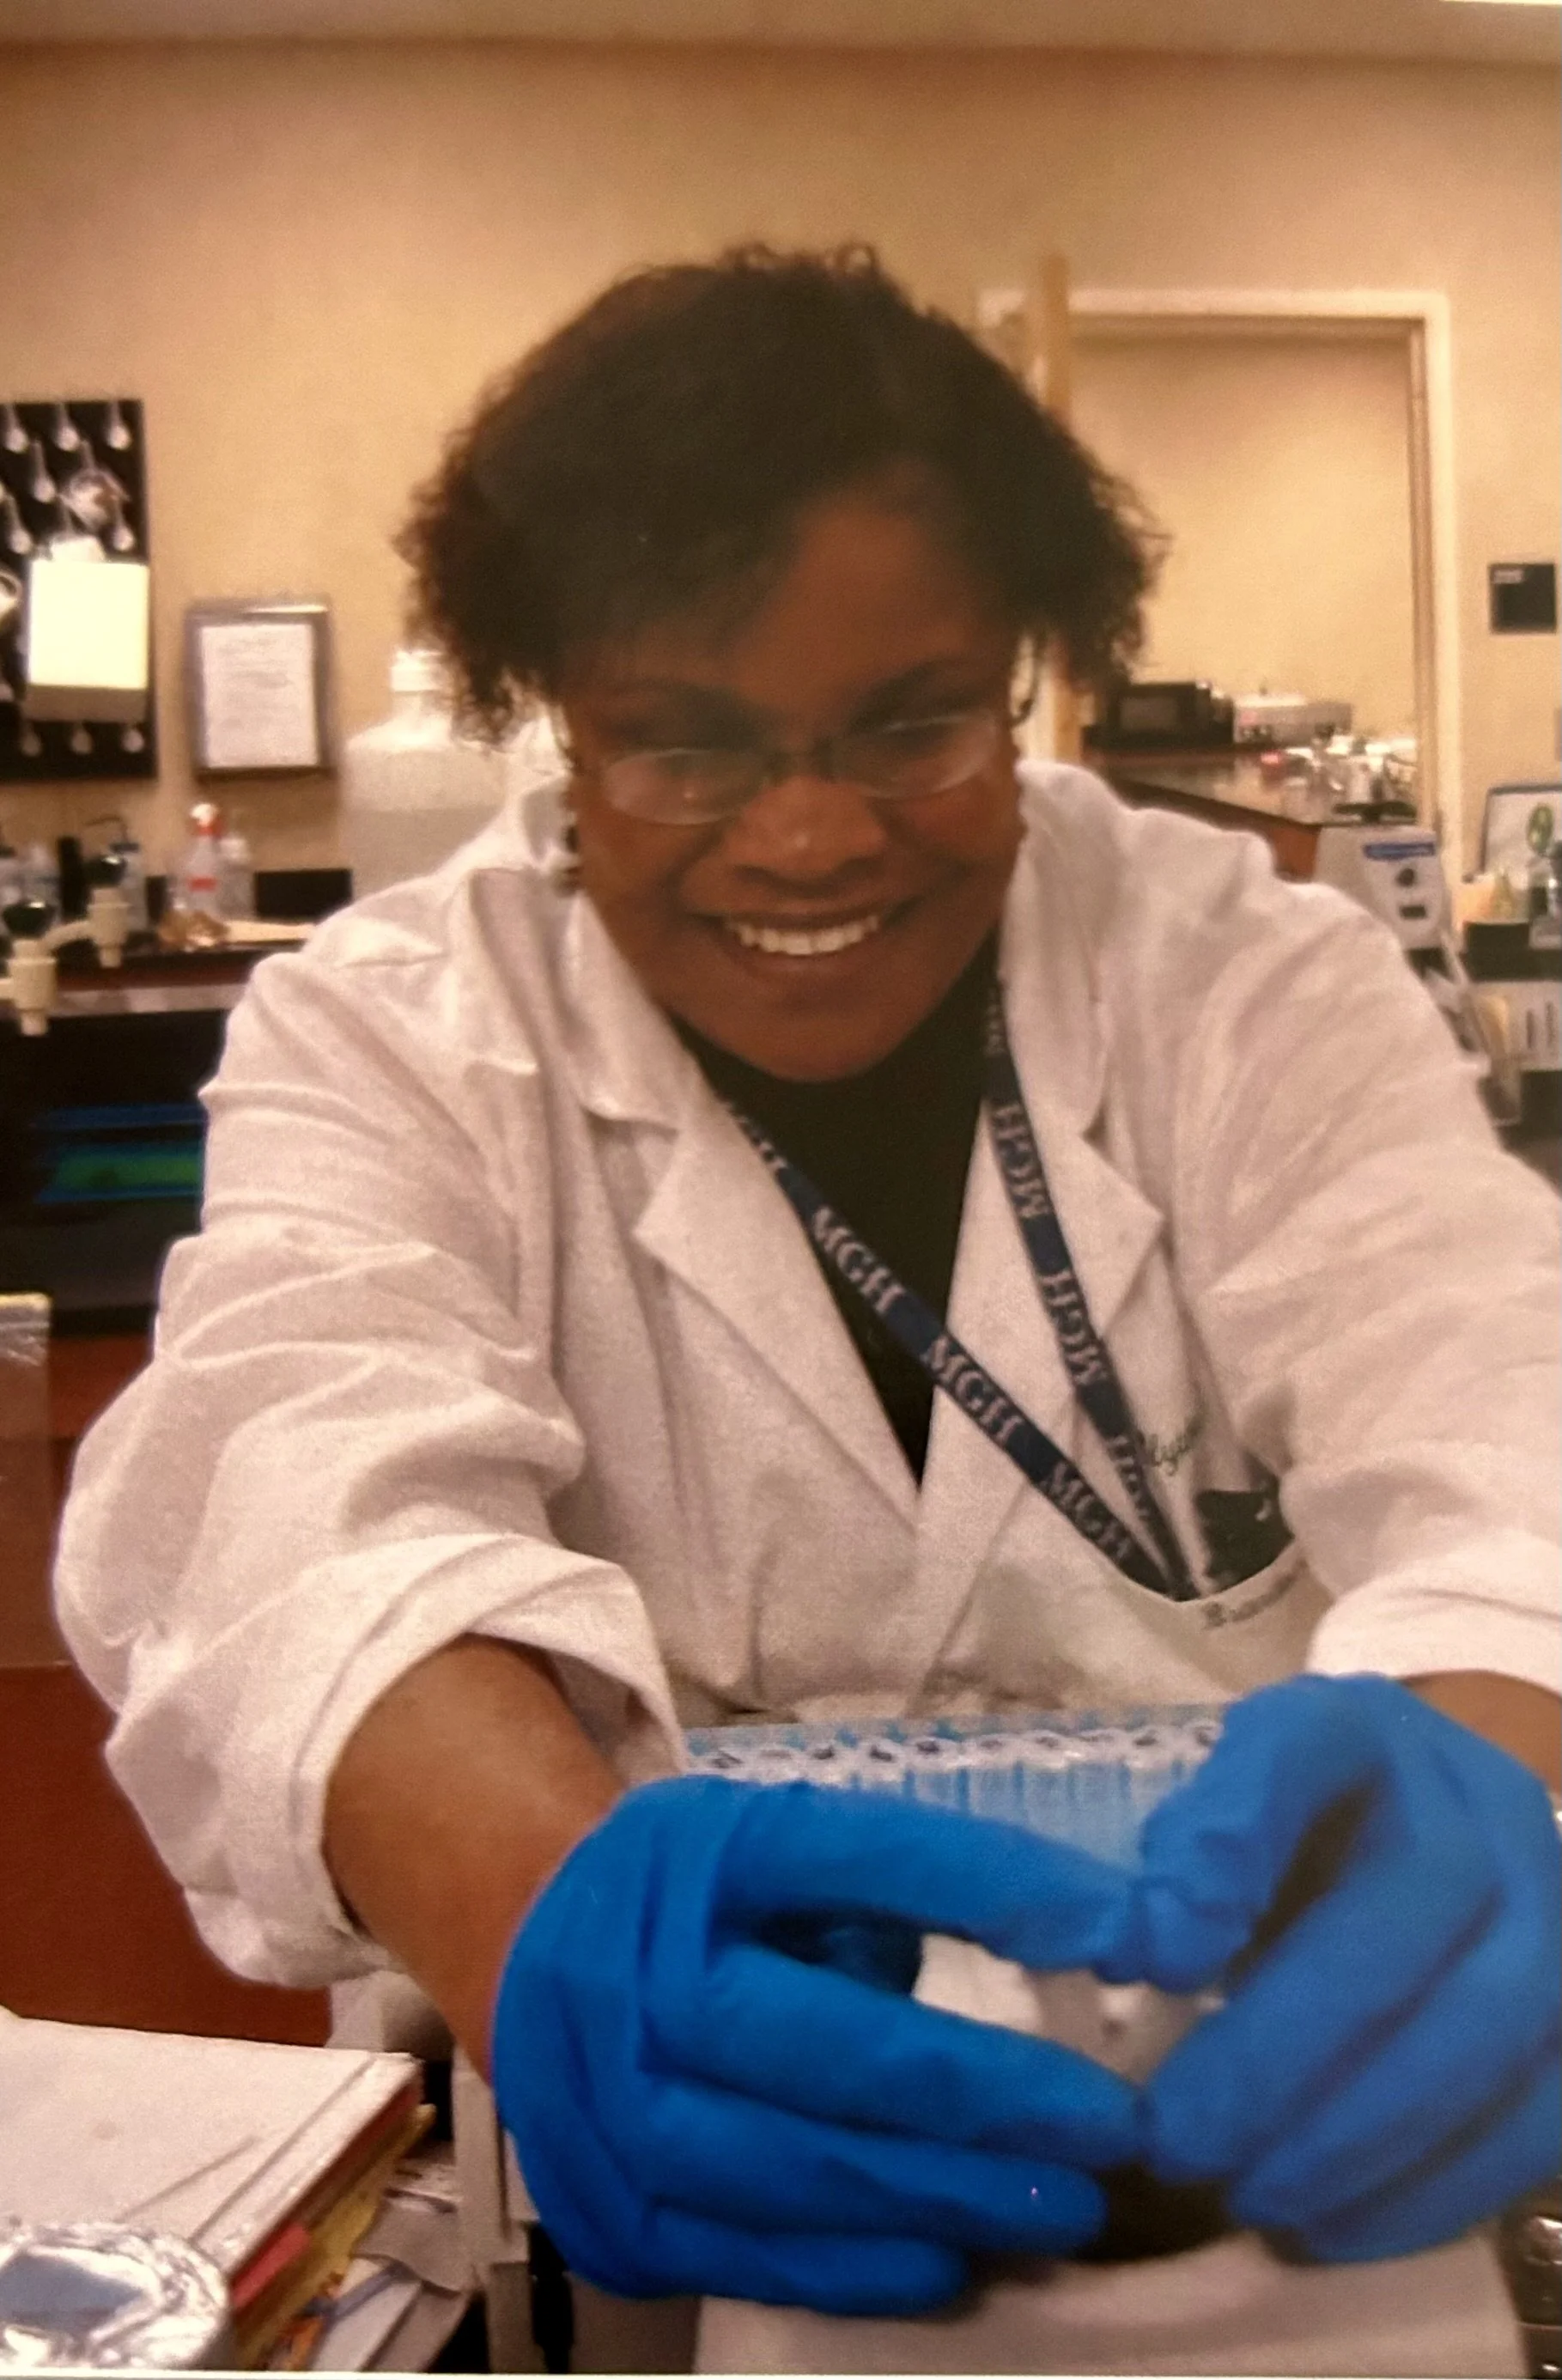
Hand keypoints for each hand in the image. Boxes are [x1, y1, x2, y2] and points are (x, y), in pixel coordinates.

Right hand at [492, 1775, 1139, 2312]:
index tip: (1123, 1930)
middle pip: (822, 2044)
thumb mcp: (781, 1843)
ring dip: (939, 2197)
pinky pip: (741, 2256)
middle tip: (1110, 2126)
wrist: (526, 1949)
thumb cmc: (701, 1895)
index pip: (863, 1858)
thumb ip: (898, 1887)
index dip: (996, 1889)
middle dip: (981, 2093)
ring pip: (786, 2170)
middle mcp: (641, 1974)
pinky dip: (854, 2269)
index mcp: (704, 1853)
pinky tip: (950, 2262)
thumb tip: (1081, 1943)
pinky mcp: (602, 2214)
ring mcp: (605, 2106)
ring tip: (1060, 2206)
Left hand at [1119, 1674, 1560, 2260]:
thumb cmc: (1280, 1850)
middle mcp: (1477, 1798)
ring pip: (1494, 2022)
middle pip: (1411, 1908)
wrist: (1406, 1863)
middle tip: (1180, 2140)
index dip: (1229, 1843)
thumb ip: (1168, 1864)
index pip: (1303, 1747)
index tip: (1151, 1958)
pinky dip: (1434, 2190)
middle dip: (1286, 2047)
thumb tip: (1136, 1946)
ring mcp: (1557, 1905)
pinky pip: (1544, 2114)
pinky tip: (1332, 2231)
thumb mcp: (1207, 1821)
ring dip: (1361, 2135)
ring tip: (1250, 2197)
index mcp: (1356, 1726)